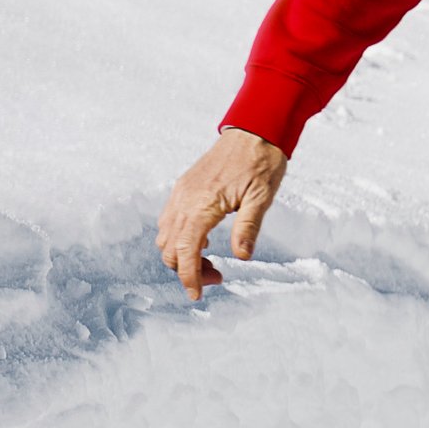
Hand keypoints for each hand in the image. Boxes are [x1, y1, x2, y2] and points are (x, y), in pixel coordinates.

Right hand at [160, 129, 288, 296]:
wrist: (254, 131)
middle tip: (217, 276)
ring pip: (166, 235)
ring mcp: (181, 192)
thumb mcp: (262, 197)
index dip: (189, 277)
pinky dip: (180, 238)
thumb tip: (242, 256)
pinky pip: (170, 220)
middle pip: (169, 248)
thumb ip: (248, 227)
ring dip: (181, 255)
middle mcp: (185, 199)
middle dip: (187, 269)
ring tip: (212, 261)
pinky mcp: (184, 188)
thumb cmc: (261, 162)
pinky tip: (204, 241)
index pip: (185, 250)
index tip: (197, 296)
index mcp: (202, 204)